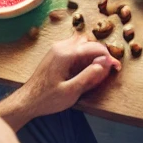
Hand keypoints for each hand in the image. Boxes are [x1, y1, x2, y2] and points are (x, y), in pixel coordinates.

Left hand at [2, 39, 119, 125]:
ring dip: (92, 53)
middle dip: (101, 54)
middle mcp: (61, 47)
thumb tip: (105, 63)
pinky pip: (74, 47)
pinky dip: (83, 55)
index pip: (94, 48)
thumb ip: (89, 76)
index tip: (116, 68)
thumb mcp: (71, 91)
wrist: (27, 101)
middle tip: (107, 69)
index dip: (108, 57)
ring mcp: (57, 48)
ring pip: (81, 43)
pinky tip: (84, 68)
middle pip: (88, 42)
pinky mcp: (55, 53)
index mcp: (65, 54)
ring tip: (96, 69)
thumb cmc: (47, 99)